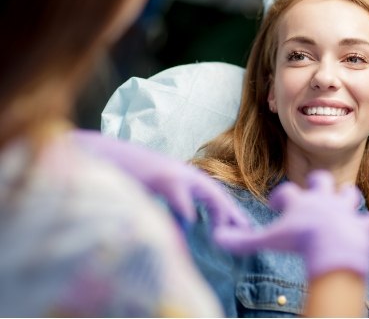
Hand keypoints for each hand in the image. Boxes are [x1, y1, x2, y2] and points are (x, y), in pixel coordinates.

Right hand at [70, 129, 249, 228]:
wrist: (105, 156)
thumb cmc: (129, 177)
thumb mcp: (157, 194)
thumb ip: (174, 208)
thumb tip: (188, 225)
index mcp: (184, 178)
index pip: (213, 195)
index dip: (228, 211)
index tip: (241, 227)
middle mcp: (184, 174)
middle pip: (216, 193)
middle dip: (232, 212)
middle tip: (246, 231)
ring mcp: (173, 173)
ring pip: (205, 191)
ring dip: (218, 210)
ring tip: (224, 231)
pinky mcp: (159, 175)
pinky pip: (177, 192)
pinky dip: (185, 206)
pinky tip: (191, 220)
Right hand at [214, 170, 368, 279]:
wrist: (332, 246)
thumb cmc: (299, 241)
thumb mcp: (268, 240)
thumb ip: (243, 240)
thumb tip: (217, 237)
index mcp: (300, 201)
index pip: (286, 191)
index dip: (280, 198)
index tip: (276, 206)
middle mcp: (323, 199)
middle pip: (322, 180)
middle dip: (318, 183)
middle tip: (313, 195)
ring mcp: (344, 210)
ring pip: (349, 194)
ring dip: (346, 198)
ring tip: (342, 204)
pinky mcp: (361, 225)